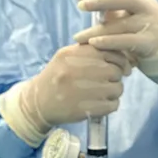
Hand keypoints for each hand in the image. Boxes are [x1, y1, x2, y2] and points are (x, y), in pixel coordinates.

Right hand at [0, 44, 131, 146]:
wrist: (37, 102)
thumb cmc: (55, 77)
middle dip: (116, 76)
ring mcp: (83, 91)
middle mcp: (79, 70)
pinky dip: (111, 104)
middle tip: (109, 81)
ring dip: (114, 91)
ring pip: (117, 89)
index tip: (119, 67)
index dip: (119, 60)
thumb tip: (117, 48)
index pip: (110, 52)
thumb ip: (88, 50)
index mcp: (74, 54)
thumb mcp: (66, 56)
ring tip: (105, 93)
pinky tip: (102, 103)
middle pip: (115, 71)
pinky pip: (113, 105)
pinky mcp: (86, 109)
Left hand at [73, 0, 157, 103]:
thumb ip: (105, 5)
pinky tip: (94, 43)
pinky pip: (126, 40)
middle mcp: (148, 8)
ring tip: (79, 37)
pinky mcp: (149, 42)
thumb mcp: (127, 16)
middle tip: (81, 5)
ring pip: (121, 24)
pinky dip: (109, 42)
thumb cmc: (143, 32)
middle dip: (102, 1)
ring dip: (97, 30)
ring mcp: (150, 25)